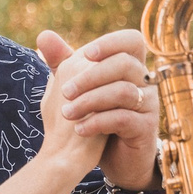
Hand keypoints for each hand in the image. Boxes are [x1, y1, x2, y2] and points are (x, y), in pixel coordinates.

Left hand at [39, 29, 158, 190]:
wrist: (114, 158)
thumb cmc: (96, 118)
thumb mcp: (77, 89)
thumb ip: (63, 63)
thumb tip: (43, 35)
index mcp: (131, 66)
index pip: (132, 40)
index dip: (111, 43)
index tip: (86, 55)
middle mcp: (145, 82)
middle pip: (125, 64)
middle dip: (91, 76)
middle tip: (65, 92)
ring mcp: (149, 104)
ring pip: (124, 91)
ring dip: (90, 101)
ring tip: (67, 114)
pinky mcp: (146, 128)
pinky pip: (124, 118)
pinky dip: (98, 122)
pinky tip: (80, 129)